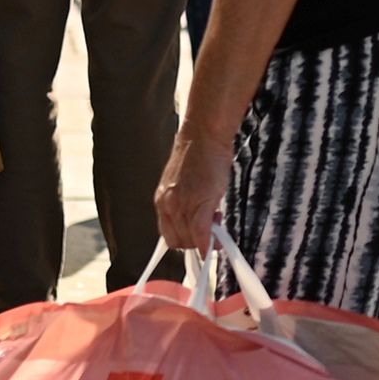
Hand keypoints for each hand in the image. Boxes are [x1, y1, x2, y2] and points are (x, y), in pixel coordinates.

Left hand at [151, 132, 232, 256]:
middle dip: (196, 242)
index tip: (196, 240)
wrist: (204, 136)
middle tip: (210, 230)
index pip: (168, 235)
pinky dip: (208, 243)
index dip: (184, 241)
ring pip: (191, 240)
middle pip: (179, 241)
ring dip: (205, 239)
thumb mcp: (183, 184)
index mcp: (163, 200)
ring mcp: (182, 205)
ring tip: (216, 220)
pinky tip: (215, 242)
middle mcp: (168, 204)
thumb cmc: (198, 155)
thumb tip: (197, 224)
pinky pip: (201, 233)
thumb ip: (185, 205)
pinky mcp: (199, 204)